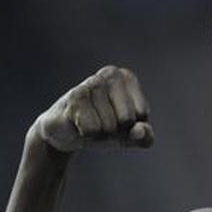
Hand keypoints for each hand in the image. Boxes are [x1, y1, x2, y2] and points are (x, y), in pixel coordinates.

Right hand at [32, 65, 153, 151]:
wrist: (67, 134)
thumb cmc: (104, 129)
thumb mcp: (129, 137)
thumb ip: (144, 137)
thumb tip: (142, 131)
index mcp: (127, 78)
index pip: (141, 115)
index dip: (130, 126)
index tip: (117, 120)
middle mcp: (110, 74)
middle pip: (127, 120)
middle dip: (116, 131)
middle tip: (101, 123)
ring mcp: (91, 83)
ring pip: (109, 127)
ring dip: (100, 134)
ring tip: (89, 123)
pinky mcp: (74, 96)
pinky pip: (92, 129)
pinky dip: (87, 134)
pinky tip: (77, 124)